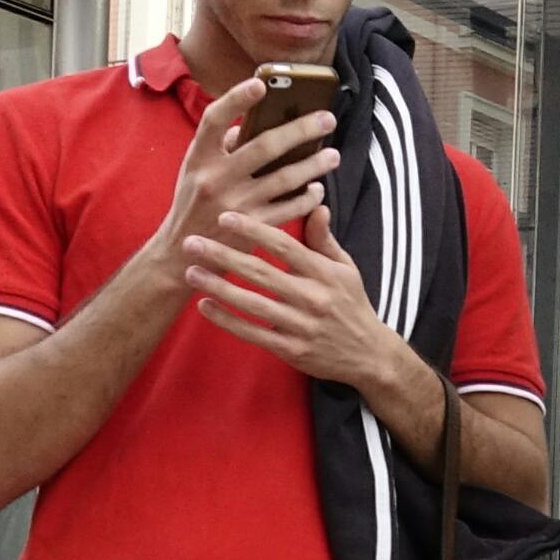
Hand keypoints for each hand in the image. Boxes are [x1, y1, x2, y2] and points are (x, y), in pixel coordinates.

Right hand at [149, 81, 335, 287]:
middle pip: (265, 146)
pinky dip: (307, 198)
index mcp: (199, 158)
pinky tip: (317, 189)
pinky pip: (289, 209)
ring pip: (285, 178)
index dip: (236, 99)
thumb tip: (251, 123)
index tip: (260, 83)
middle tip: (328, 119)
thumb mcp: (196, 170)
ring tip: (333, 155)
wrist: (182, 253)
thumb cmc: (194, 202)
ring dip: (314, 164)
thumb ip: (222, 146)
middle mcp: (215, 178)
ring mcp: (236, 205)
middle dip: (301, 130)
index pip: (214, 120)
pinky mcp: (253, 228)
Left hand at [184, 206, 415, 392]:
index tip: (226, 217)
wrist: (369, 355)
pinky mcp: (291, 350)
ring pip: (252, 304)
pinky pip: (253, 333)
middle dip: (224, 255)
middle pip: (261, 273)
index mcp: (325, 273)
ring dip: (218, 286)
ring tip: (190, 272)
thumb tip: (316, 204)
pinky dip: (227, 319)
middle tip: (192, 242)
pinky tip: (205, 305)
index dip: (254, 230)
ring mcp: (301, 326)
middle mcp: (313, 298)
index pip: (284, 246)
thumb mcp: (346, 268)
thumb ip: (324, 239)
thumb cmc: (352, 305)